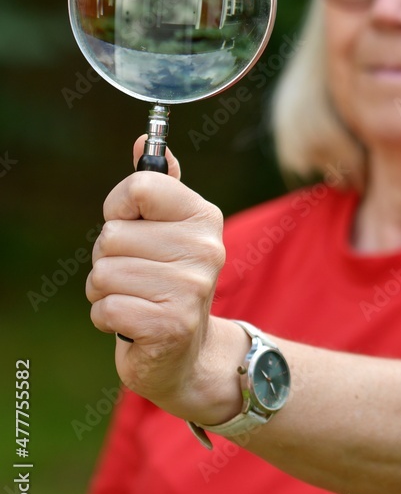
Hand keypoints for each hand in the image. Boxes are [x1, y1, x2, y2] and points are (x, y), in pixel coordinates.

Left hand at [86, 137, 235, 422]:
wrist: (189, 353)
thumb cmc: (168, 282)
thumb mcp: (168, 230)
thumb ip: (156, 186)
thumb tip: (144, 140)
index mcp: (203, 216)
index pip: (140, 186)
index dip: (119, 207)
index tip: (132, 225)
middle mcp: (204, 249)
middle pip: (111, 235)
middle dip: (109, 258)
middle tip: (137, 274)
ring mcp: (190, 288)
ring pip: (103, 272)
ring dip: (106, 291)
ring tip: (135, 298)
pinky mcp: (170, 325)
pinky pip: (105, 308)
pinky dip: (107, 318)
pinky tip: (132, 322)